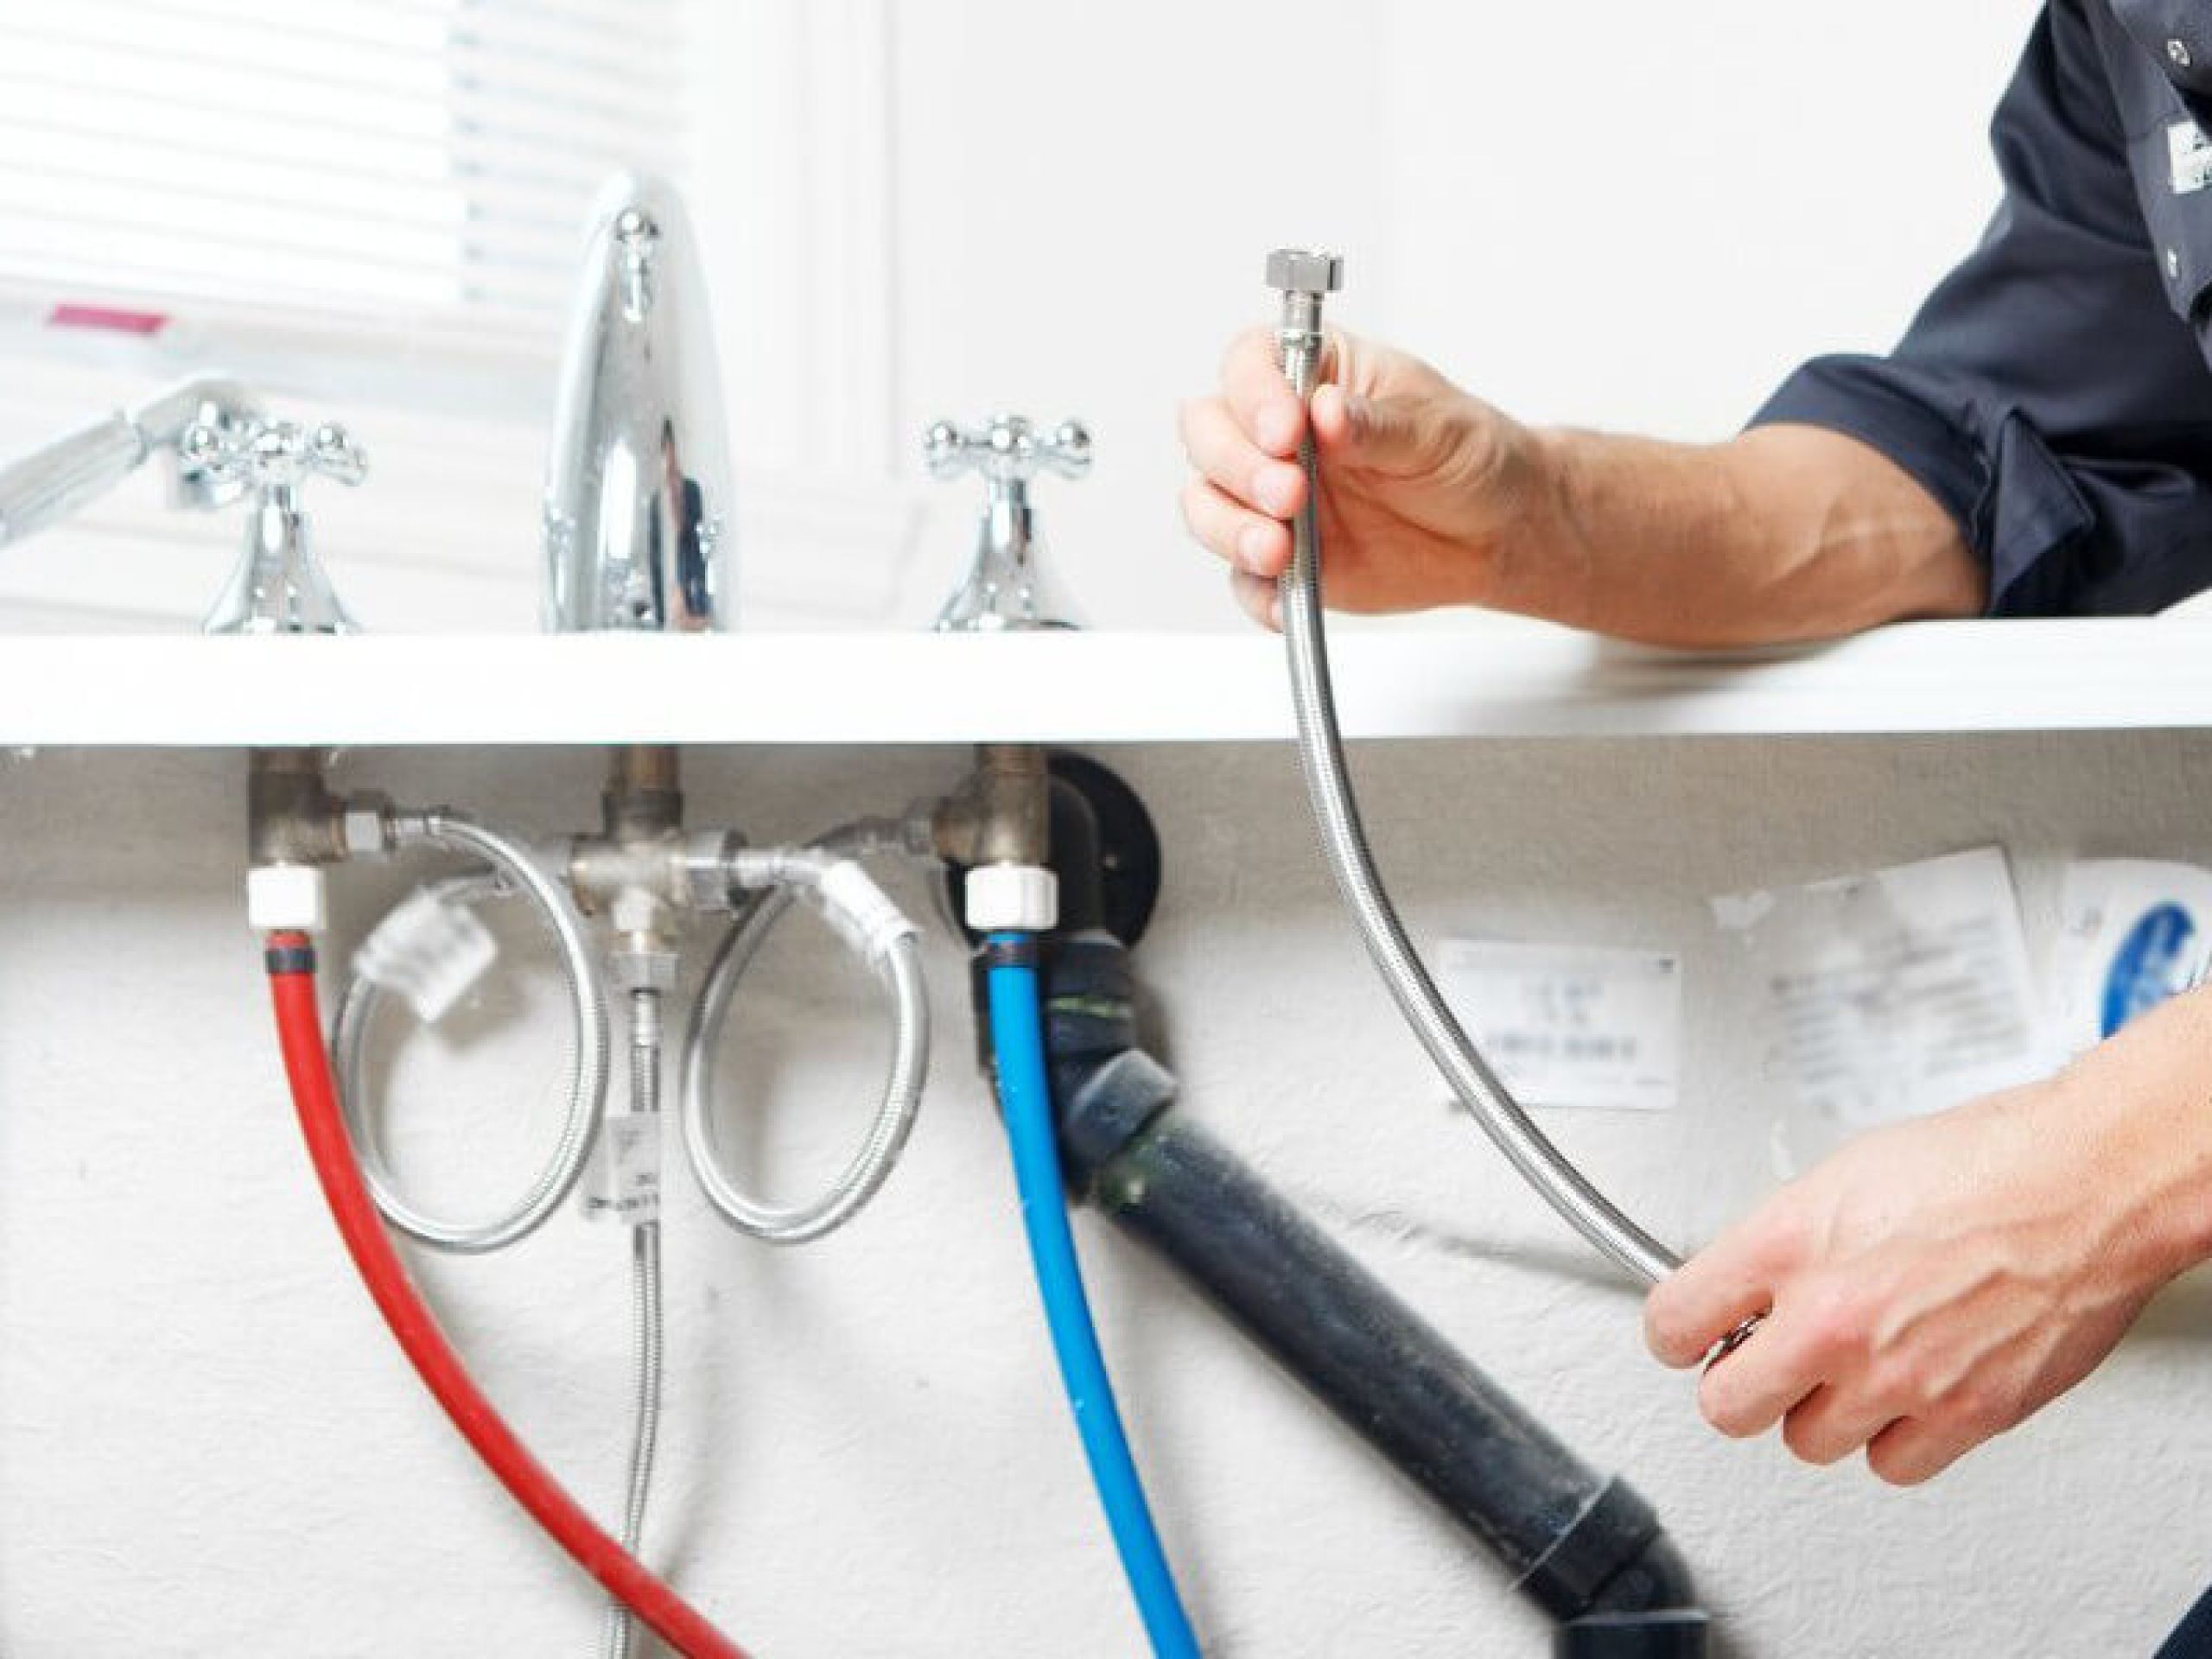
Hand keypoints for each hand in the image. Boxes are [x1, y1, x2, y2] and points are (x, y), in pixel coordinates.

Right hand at [1178, 327, 1548, 628]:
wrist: (1498, 531)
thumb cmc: (1468, 457)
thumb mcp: (1437, 428)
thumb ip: (1377, 424)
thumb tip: (1327, 411)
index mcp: (1313, 375)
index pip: (1251, 364)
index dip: (1253, 394)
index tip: (1286, 429)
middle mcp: (1277, 434)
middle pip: (1208, 434)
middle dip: (1236, 467)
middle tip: (1290, 495)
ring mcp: (1271, 499)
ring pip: (1207, 506)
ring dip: (1230, 530)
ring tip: (1279, 552)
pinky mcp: (1280, 560)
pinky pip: (1244, 579)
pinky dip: (1256, 593)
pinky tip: (1285, 599)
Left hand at [1644, 992, 2211, 1484]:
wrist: (2083, 1183)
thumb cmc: (1981, 1161)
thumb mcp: (1839, 1177)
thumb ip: (1780, 1243)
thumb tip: (1746, 1284)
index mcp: (1787, 1244)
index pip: (1675, 1322)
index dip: (1678, 1333)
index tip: (1690, 1336)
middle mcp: (1831, 1317)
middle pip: (1727, 1407)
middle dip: (1740, 1385)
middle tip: (1762, 1363)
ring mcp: (1895, 1373)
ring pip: (1808, 1443)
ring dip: (1822, 1411)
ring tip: (1852, 1366)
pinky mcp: (1960, 1414)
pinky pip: (1890, 1465)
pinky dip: (1894, 1439)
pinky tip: (1905, 1393)